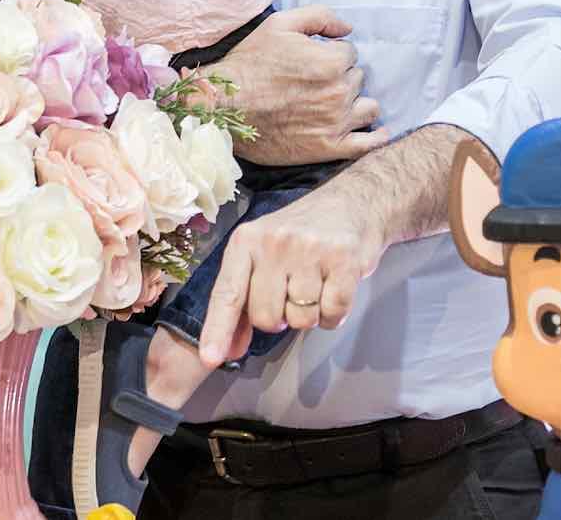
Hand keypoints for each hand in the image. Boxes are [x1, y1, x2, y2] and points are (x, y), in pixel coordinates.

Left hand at [199, 184, 386, 365]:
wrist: (350, 202)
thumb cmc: (300, 234)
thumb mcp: (261, 255)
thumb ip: (242, 301)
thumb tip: (228, 350)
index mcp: (247, 240)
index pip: (227, 293)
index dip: (218, 329)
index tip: (210, 359)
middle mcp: (275, 243)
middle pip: (266, 318)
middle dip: (279, 318)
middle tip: (291, 291)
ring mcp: (310, 250)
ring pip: (301, 320)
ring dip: (309, 314)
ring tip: (315, 284)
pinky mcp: (344, 260)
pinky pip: (332, 314)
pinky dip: (333, 313)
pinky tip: (333, 288)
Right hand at [207, 7, 388, 165]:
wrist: (224, 107)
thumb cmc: (250, 64)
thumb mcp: (280, 24)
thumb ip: (319, 17)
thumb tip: (347, 27)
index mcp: (331, 62)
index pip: (349, 53)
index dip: (331, 54)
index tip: (312, 62)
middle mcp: (339, 93)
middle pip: (357, 79)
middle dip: (341, 77)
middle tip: (315, 82)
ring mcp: (336, 123)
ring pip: (368, 108)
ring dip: (356, 102)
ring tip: (337, 103)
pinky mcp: (329, 148)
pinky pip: (367, 144)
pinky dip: (374, 137)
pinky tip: (375, 132)